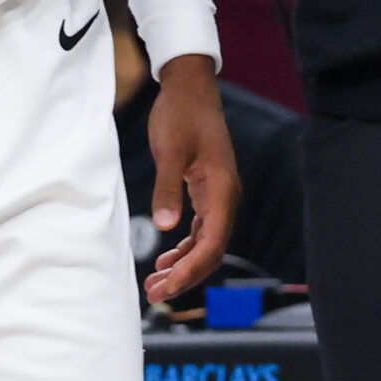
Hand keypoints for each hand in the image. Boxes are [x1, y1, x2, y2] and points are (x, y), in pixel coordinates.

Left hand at [142, 56, 241, 302]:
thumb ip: (168, 188)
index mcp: (223, 189)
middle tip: (154, 294)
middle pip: (211, 250)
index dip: (190, 271)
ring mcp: (218, 193)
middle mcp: (226, 196)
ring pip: (206, 242)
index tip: (167, 288)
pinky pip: (201, 228)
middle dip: (185, 276)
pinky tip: (165, 257)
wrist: (189, 86)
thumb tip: (166, 228)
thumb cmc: (180, 114)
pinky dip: (184, 246)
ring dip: (183, 265)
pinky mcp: (207, 189)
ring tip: (156, 283)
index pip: (212, 244)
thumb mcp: (170, 150)